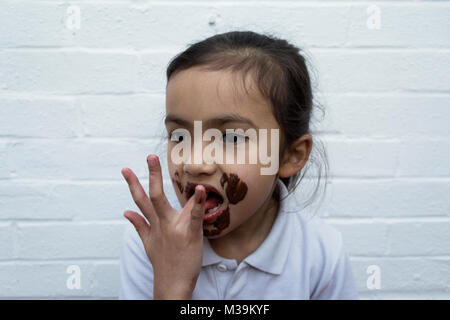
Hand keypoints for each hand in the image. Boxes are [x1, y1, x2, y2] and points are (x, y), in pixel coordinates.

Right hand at [121, 154, 205, 298]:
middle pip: (153, 196)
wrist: (172, 283)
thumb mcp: (147, 243)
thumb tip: (126, 212)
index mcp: (153, 224)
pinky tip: (201, 189)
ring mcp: (174, 228)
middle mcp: (161, 223)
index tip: (126, 169)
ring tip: (173, 168)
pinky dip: (197, 202)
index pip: (140, 200)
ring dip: (174, 188)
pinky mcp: (189, 233)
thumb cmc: (163, 261)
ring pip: (169, 204)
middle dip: (151, 176)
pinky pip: (193, 215)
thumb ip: (138, 224)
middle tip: (150, 156)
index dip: (133, 184)